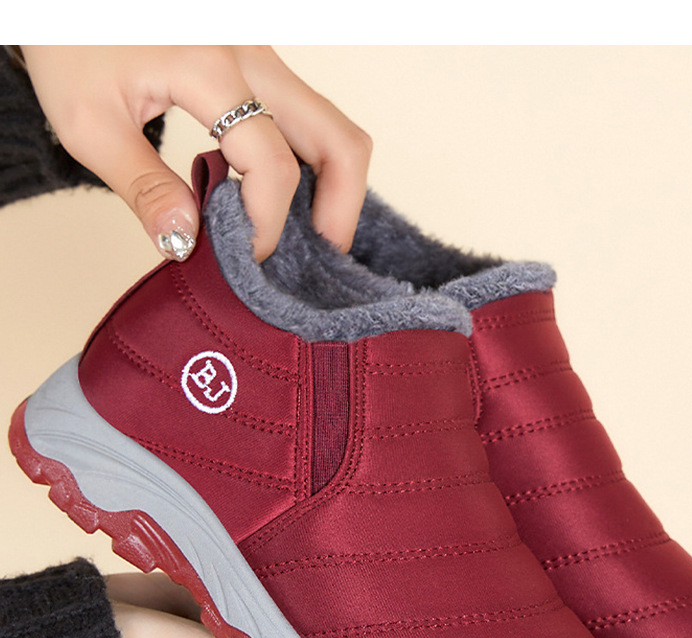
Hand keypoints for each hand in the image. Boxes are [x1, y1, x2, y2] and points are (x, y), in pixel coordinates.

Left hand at [20, 45, 371, 261]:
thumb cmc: (68, 35)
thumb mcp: (87, 120)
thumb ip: (144, 187)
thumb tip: (189, 244)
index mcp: (210, 65)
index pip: (273, 166)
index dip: (267, 225)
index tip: (243, 260)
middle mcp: (252, 54)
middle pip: (339, 140)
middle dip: (339, 213)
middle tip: (317, 263)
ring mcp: (262, 55)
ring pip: (332, 129)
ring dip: (330, 191)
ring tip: (301, 241)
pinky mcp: (258, 63)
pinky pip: (308, 121)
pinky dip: (309, 169)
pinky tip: (282, 205)